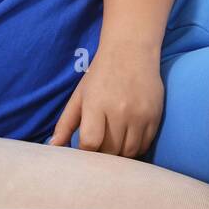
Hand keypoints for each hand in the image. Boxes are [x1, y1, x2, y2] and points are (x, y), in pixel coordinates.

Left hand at [48, 40, 164, 156]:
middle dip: (101, 156)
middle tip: (96, 152)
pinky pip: (145, 145)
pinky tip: (126, 142)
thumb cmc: (99, 76)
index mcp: (96, 105)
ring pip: (129, 151)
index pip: (90, 142)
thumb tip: (54, 147)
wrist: (131, 52)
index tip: (82, 152)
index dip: (85, 152)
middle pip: (110, 150)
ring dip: (119, 156)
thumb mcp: (78, 96)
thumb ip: (65, 123)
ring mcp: (139, 115)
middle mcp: (119, 111)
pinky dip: (135, 149)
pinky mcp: (155, 117)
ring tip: (111, 149)